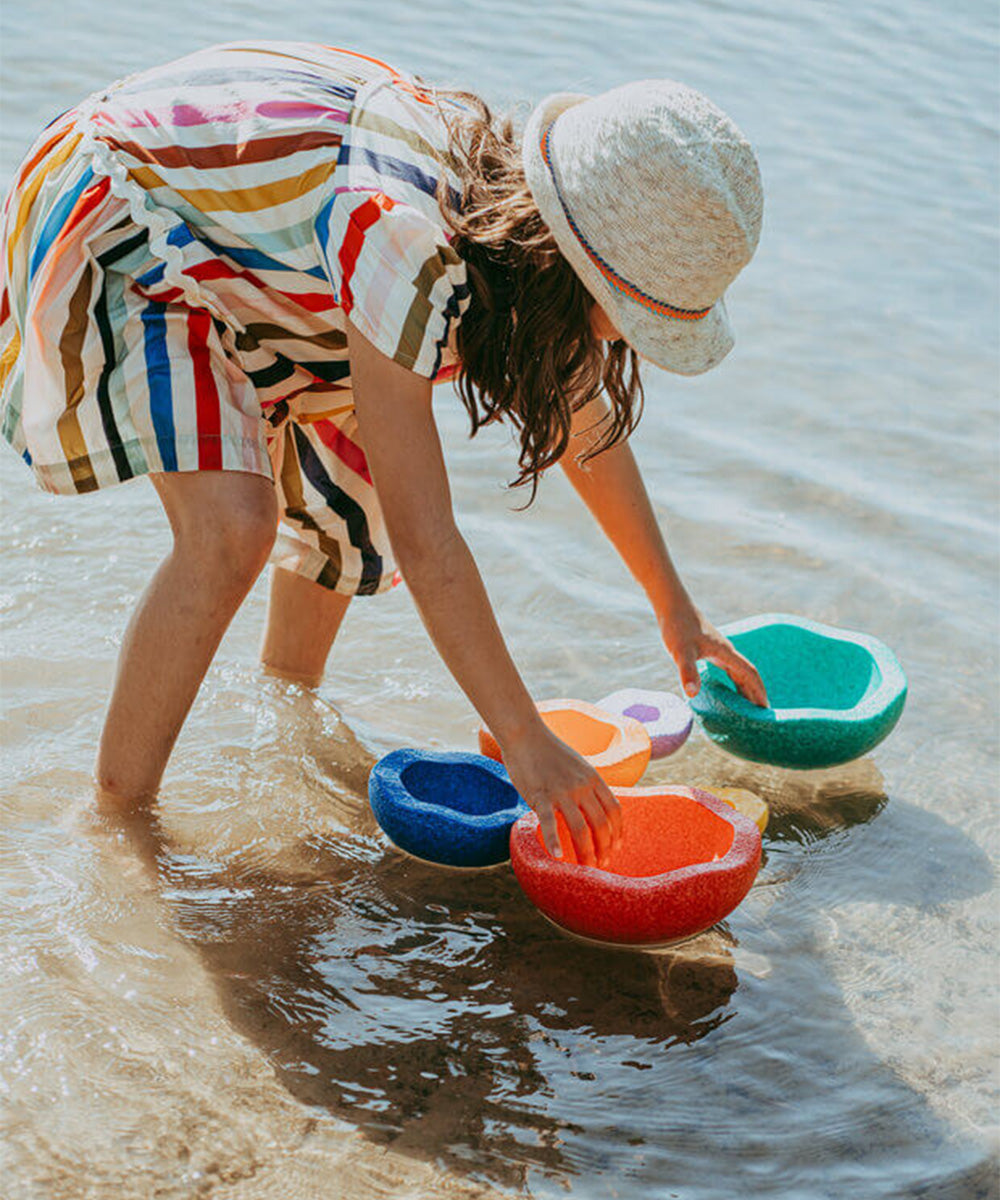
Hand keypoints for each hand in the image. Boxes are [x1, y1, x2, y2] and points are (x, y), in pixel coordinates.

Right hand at [499, 721, 622, 864]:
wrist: (525, 735)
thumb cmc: (549, 751)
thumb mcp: (577, 765)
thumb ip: (586, 784)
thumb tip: (591, 806)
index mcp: (593, 778)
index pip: (614, 810)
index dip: (618, 831)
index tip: (616, 847)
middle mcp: (582, 786)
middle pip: (601, 823)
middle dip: (604, 847)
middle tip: (602, 864)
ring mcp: (562, 792)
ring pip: (580, 829)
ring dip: (585, 852)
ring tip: (586, 868)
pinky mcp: (541, 796)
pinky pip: (550, 823)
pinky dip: (555, 842)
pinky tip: (558, 857)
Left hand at [658, 602, 768, 707]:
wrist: (672, 606)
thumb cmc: (678, 627)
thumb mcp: (681, 652)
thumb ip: (688, 672)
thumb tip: (692, 694)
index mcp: (726, 653)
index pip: (749, 673)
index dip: (758, 691)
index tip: (765, 708)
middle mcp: (727, 652)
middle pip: (748, 675)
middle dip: (756, 693)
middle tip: (761, 714)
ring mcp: (719, 651)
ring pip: (739, 672)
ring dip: (746, 688)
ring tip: (750, 707)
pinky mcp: (710, 650)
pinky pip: (729, 670)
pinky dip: (733, 682)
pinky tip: (729, 691)